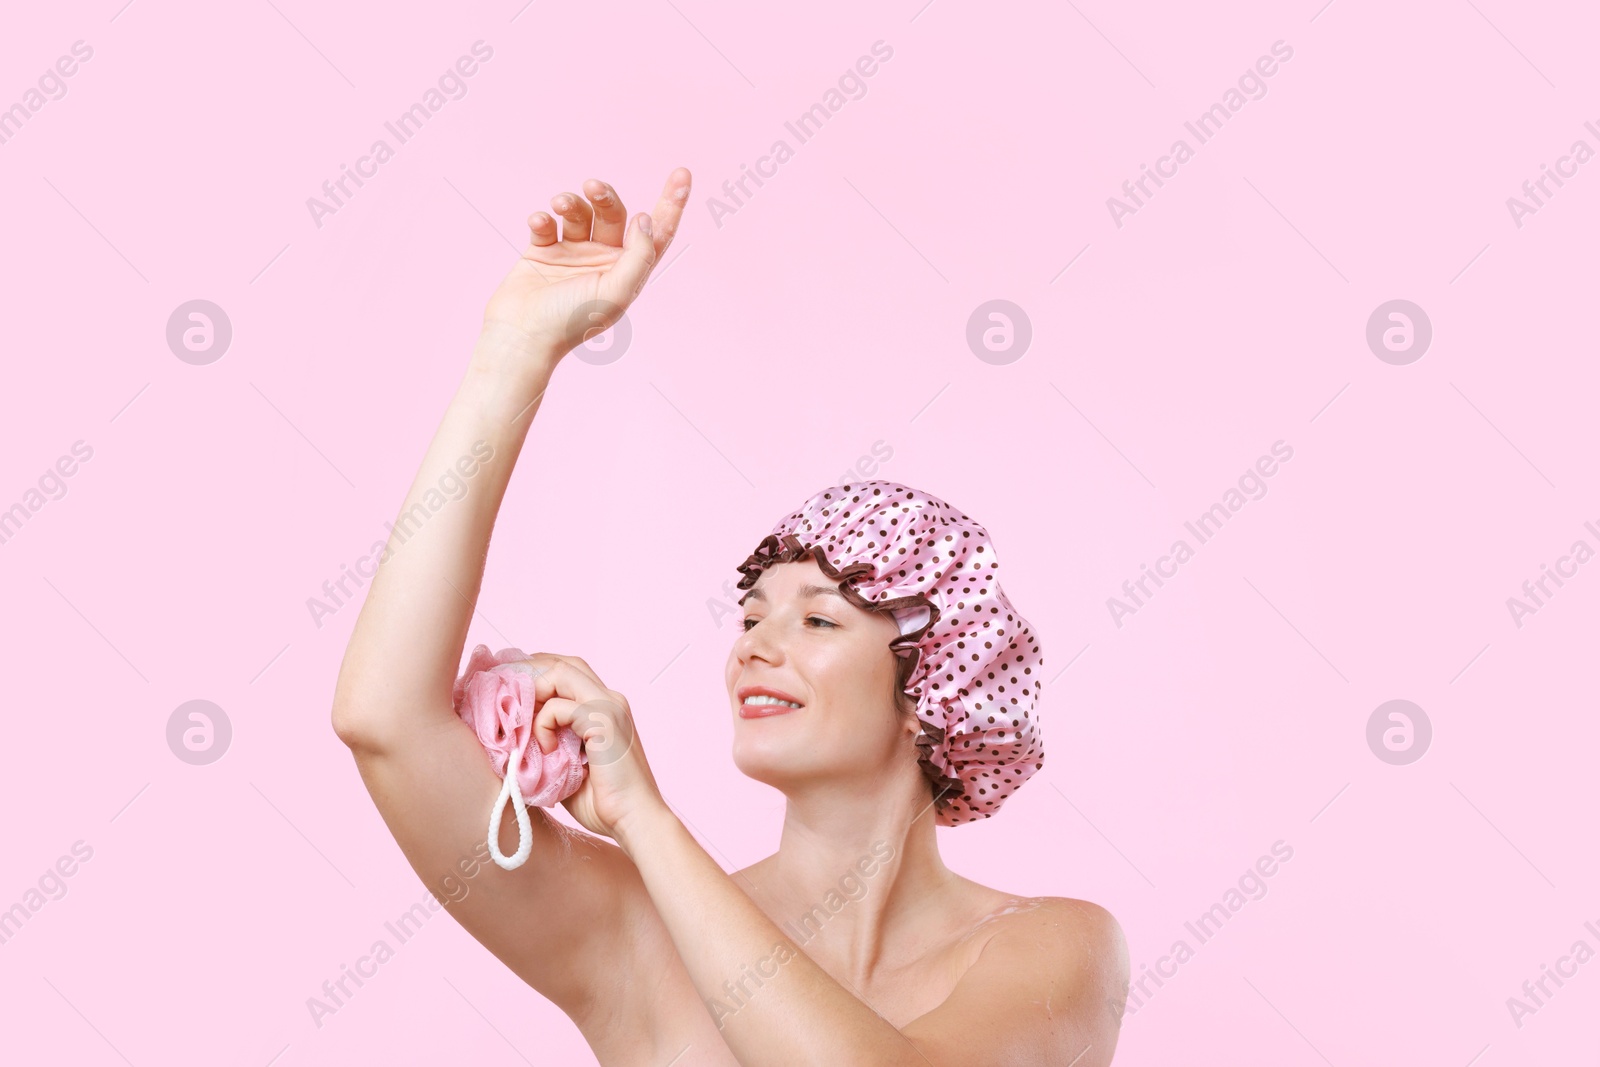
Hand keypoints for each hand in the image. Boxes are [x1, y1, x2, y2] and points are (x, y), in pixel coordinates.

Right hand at [481, 168, 691, 362]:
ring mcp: (573, 254)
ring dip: (571, 202)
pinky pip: (547, 223)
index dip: (671, 204)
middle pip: (613, 214)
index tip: (682, 173)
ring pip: (579, 213)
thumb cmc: (571, 321)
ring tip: (559, 203)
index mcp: (627, 271)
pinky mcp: (543, 252)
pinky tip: (539, 224)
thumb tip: (645, 219)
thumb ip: (638, 255)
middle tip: (593, 187)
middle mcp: (603, 260)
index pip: (656, 233)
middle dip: (605, 196)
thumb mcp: (616, 291)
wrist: (522, 335)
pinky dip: (543, 218)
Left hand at [512, 652, 664, 840]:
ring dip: (534, 694)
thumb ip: (549, 746)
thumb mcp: (568, 767)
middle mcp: (610, 699)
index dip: (538, 673)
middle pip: (563, 663)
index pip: (568, 671)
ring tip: (526, 726)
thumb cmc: (605, 804)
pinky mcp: (603, 721)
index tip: (511, 690)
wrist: (636, 821)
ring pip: (560, 672)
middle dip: (530, 672)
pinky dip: (543, 724)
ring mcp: (609, 707)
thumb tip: (514, 739)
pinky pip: (559, 707)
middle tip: (506, 695)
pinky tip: (547, 750)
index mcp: (606, 708)